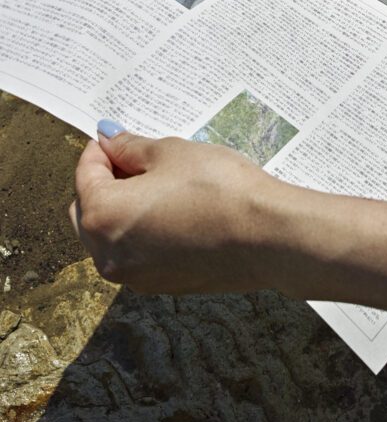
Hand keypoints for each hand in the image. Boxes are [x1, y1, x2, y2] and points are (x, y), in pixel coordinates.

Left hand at [69, 129, 285, 293]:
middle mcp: (108, 254)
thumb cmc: (217, 188)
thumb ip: (131, 148)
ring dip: (122, 208)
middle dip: (104, 182)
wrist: (266, 235)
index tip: (118, 137)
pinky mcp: (160, 285)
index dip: (100, 150)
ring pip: (110, 236)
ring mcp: (134, 276)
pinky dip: (142, 231)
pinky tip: (174, 210)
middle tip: (136, 158)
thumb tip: (109, 140)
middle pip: (88, 211)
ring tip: (159, 183)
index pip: (85, 176)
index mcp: (103, 216)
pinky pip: (136, 253)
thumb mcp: (171, 153)